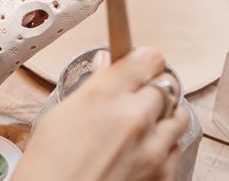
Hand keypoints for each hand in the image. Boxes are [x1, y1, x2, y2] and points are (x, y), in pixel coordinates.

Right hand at [12, 48, 188, 180]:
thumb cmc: (49, 166)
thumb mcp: (59, 116)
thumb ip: (92, 87)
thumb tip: (106, 65)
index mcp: (104, 96)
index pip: (147, 59)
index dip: (143, 60)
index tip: (140, 63)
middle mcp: (134, 118)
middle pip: (166, 85)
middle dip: (152, 87)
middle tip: (136, 96)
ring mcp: (153, 149)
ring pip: (179, 115)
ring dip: (164, 115)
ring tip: (141, 125)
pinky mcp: (163, 175)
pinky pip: (177, 148)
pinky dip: (165, 145)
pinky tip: (142, 150)